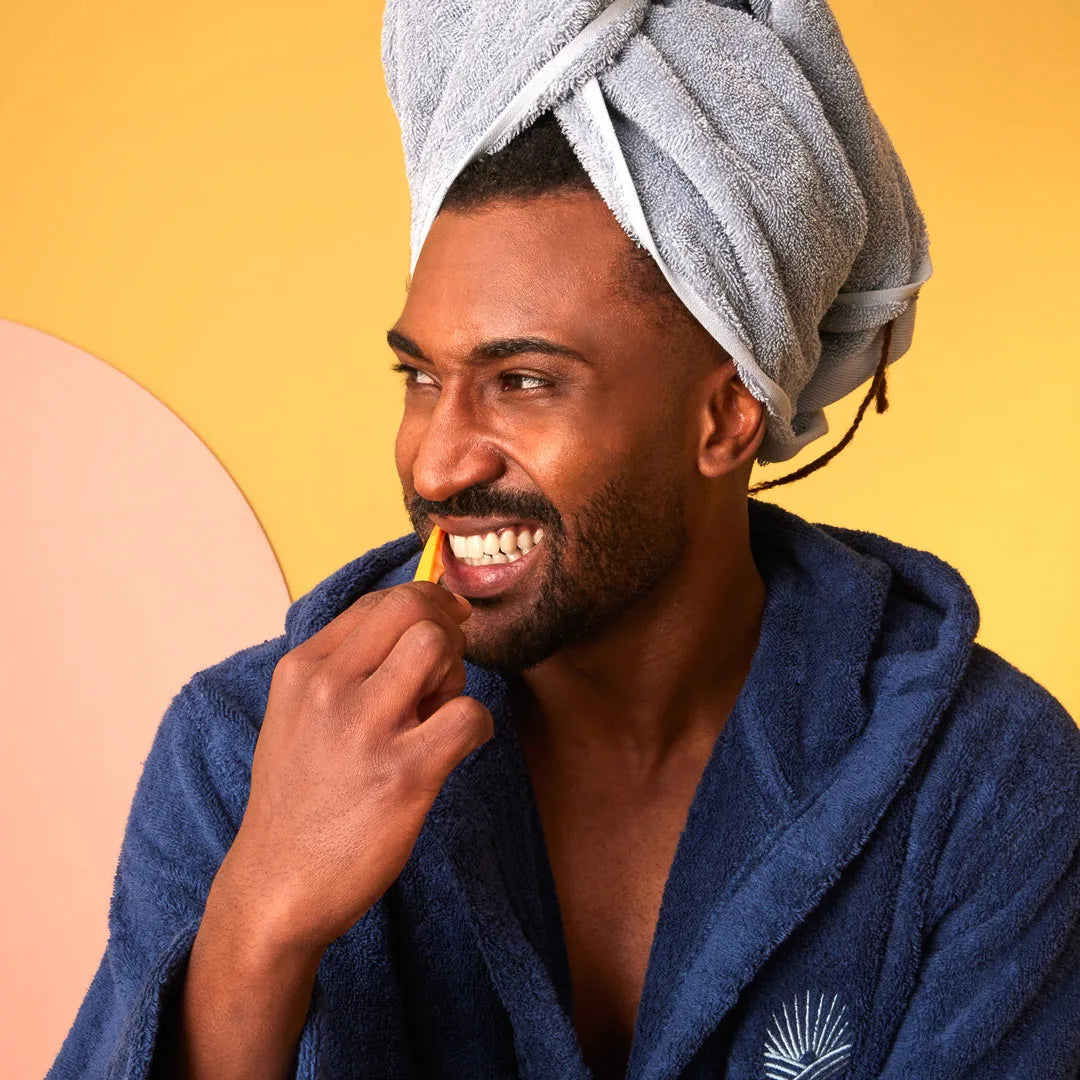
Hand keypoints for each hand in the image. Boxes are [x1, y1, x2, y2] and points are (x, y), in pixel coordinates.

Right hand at [212, 581, 491, 952]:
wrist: (277, 886)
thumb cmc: (298, 799)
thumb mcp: (296, 715)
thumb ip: (344, 668)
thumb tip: (415, 623)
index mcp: (303, 669)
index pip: (381, 600)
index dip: (428, 604)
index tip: (446, 623)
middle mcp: (329, 688)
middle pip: (414, 609)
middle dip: (446, 631)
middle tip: (443, 675)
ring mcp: (365, 729)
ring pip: (440, 647)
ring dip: (456, 677)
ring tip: (437, 717)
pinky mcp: (404, 775)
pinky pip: (469, 715)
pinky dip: (477, 727)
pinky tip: (455, 749)